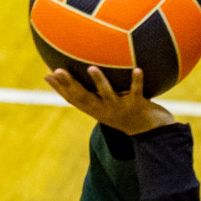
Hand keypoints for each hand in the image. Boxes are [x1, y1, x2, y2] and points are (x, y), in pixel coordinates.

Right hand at [45, 66, 175, 134]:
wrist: (153, 132)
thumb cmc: (130, 114)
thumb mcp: (111, 107)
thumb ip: (98, 93)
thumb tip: (90, 72)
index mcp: (97, 110)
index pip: (74, 100)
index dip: (60, 89)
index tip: (47, 74)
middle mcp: (105, 110)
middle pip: (84, 97)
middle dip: (69, 84)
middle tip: (58, 70)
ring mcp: (120, 108)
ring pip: (107, 94)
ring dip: (99, 81)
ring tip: (92, 67)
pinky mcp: (137, 106)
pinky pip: (136, 91)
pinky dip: (137, 81)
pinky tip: (137, 69)